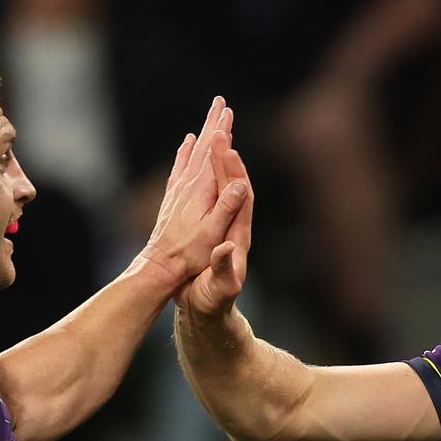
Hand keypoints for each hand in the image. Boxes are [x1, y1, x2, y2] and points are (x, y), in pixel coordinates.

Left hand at [142, 97, 249, 285]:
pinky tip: (187, 144)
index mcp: (201, 190)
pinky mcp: (173, 198)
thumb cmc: (190, 253)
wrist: (160, 265)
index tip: (228, 111)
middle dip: (213, 124)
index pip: (214, 154)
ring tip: (208, 120)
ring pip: (192, 154)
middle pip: (203, 148)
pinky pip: (180, 167)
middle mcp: (188, 185)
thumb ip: (227, 207)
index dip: (222, 132)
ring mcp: (178, 190)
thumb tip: (240, 183)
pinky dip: (185, 152)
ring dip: (202, 134)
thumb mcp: (214, 233)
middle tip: (220, 103)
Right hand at [174, 138, 252, 317]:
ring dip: (220, 161)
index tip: (226, 147)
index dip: (234, 172)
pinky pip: (212, 197)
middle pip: (235, 184)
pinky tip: (201, 164)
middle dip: (228, 156)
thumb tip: (226, 248)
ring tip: (214, 133)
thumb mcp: (219, 289)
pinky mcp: (213, 231)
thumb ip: (223, 270)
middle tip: (221, 126)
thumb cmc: (214, 305)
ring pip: (225, 188)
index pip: (240, 197)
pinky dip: (207, 177)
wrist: (209, 315)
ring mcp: (225, 229)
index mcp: (238, 237)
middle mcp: (235, 228)